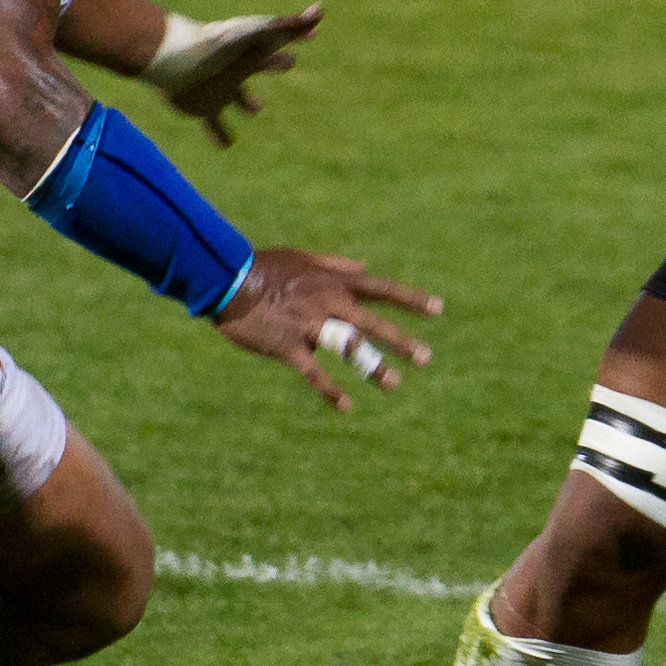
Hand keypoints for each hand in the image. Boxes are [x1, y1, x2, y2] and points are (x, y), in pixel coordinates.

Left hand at [150, 4, 323, 145]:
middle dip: (275, 62)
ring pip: (236, 97)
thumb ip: (290, 26)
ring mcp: (219, 88)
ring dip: (247, 102)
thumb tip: (321, 9)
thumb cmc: (219, 46)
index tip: (315, 32)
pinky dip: (221, 134)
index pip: (281, 39)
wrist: (175, 61)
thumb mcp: (259, 33)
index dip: (298, 34)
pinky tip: (226, 145)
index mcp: (252, 50)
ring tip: (255, 111)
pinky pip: (214, 124)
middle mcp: (236, 67)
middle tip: (290, 62)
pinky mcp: (203, 107)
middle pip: (260, 63)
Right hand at [212, 248, 440, 411]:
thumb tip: (364, 266)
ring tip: (394, 384)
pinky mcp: (288, 346)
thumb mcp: (305, 258)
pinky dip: (330, 390)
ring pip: (348, 347)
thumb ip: (337, 265)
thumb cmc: (266, 267)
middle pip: (374, 323)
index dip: (412, 299)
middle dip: (401, 341)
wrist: (226, 278)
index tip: (438, 310)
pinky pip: (314, 372)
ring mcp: (310, 324)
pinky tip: (345, 406)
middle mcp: (329, 302)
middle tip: (426, 359)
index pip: (383, 289)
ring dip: (373, 366)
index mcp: (335, 282)